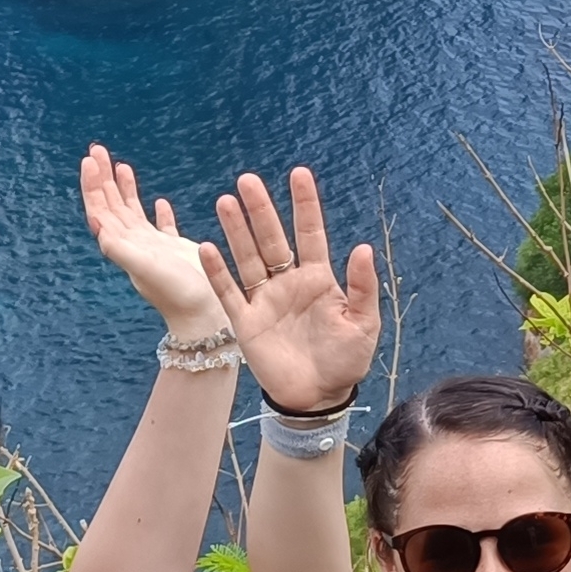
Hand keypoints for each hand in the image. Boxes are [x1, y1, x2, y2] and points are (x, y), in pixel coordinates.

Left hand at [79, 144, 218, 330]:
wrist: (203, 315)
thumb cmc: (176, 294)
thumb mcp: (145, 268)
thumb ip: (120, 248)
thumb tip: (97, 224)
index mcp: (123, 245)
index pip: (100, 209)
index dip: (93, 185)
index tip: (90, 160)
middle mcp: (133, 244)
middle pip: (112, 205)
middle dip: (102, 178)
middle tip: (97, 149)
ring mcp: (153, 247)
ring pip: (132, 212)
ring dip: (124, 188)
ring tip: (120, 165)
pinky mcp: (174, 251)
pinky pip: (162, 227)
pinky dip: (157, 212)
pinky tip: (160, 201)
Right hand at [199, 165, 381, 415]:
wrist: (318, 397)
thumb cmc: (346, 360)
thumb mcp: (363, 324)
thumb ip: (362, 287)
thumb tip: (362, 248)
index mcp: (318, 279)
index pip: (310, 233)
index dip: (305, 204)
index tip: (298, 174)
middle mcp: (288, 283)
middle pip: (272, 239)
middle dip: (261, 210)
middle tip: (248, 179)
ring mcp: (265, 300)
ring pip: (247, 258)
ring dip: (237, 232)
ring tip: (226, 201)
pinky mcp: (246, 322)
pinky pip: (229, 292)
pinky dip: (218, 272)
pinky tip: (207, 247)